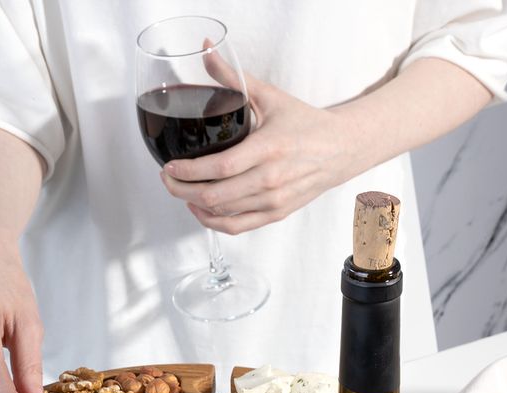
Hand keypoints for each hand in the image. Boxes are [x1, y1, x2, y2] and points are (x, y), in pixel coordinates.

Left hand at [160, 71, 353, 234]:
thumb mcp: (270, 96)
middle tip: (168, 179)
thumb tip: (206, 51)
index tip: (169, 167)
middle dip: (182, 190)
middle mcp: (270, 179)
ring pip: (223, 213)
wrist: (339, 149)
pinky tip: (200, 209)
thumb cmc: (305, 124)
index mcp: (268, 149)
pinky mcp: (275, 214)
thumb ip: (233, 78)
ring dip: (194, 204)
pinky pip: (236, 227)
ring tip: (180, 190)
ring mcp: (273, 201)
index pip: (220, 167)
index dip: (189, 172)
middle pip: (215, 196)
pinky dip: (213, 222)